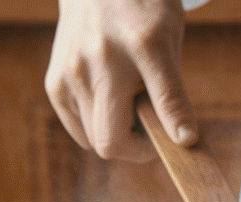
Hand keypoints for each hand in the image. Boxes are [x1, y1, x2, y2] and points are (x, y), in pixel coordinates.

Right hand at [45, 0, 197, 162]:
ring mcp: (72, 73)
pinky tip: (109, 103)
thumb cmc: (139, 14)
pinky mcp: (55, 84)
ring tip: (130, 105)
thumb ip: (172, 89)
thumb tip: (182, 139)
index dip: (178, 131)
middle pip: (112, 142)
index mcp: (144, 45)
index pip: (166, 99)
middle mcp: (102, 60)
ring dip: (118, 136)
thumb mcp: (168, 38)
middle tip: (153, 132)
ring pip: (96, 141)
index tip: (184, 143)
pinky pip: (80, 132)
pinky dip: (97, 128)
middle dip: (139, 149)